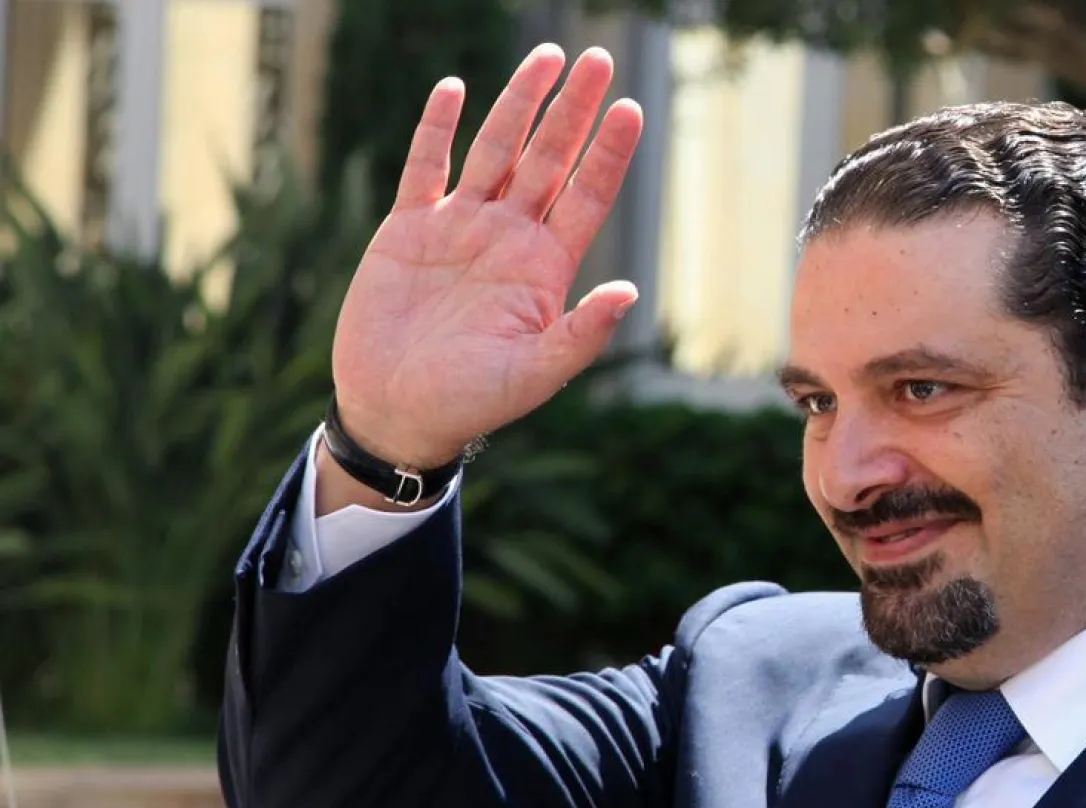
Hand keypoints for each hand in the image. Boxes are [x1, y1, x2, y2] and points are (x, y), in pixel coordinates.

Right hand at [329, 44, 642, 468]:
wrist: (396, 412)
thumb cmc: (472, 402)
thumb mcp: (535, 374)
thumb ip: (581, 333)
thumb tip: (630, 291)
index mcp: (544, 267)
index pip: (587, 195)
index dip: (608, 152)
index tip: (630, 108)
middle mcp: (508, 237)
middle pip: (549, 158)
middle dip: (573, 110)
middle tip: (599, 59)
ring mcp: (459, 228)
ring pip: (495, 150)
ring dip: (519, 104)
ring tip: (546, 57)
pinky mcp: (408, 230)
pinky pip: (425, 167)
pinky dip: (436, 128)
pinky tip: (454, 89)